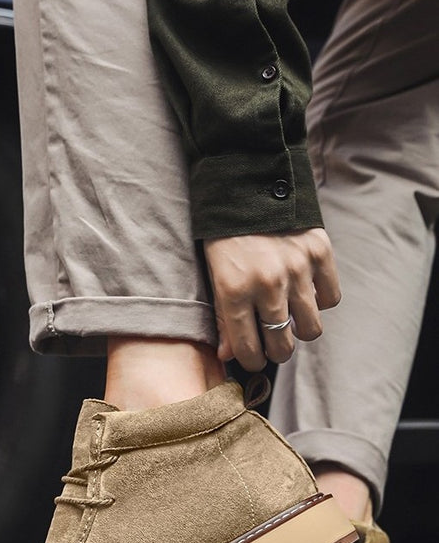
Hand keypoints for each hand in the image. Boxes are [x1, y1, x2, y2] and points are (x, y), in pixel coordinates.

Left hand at [204, 228, 340, 370]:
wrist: (247, 181)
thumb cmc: (224, 234)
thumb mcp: (213, 274)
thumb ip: (222, 316)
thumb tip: (229, 355)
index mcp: (234, 291)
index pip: (249, 350)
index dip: (251, 361)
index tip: (253, 356)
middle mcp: (268, 284)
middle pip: (283, 346)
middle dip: (276, 350)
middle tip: (272, 339)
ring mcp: (298, 269)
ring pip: (311, 329)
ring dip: (300, 329)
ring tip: (289, 316)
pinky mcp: (320, 252)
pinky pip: (330, 298)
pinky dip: (320, 300)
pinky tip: (305, 291)